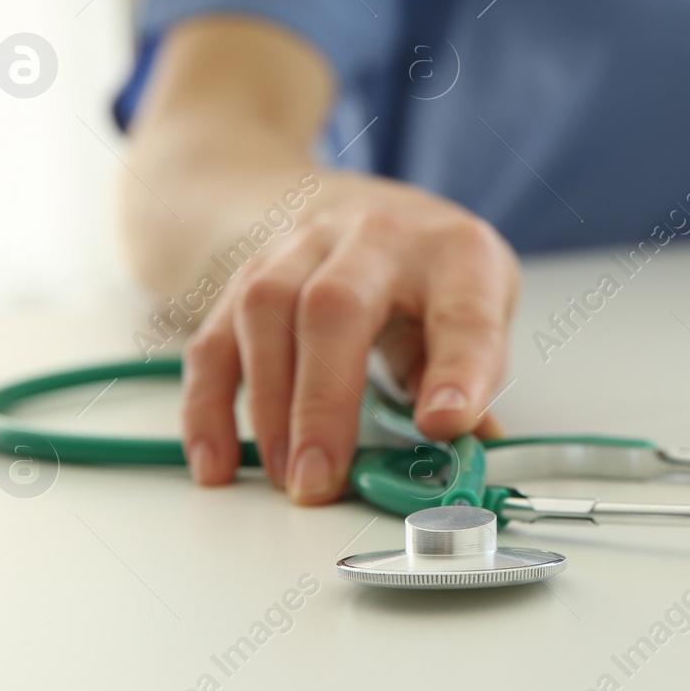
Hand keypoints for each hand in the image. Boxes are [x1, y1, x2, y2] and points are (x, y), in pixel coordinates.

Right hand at [181, 182, 518, 504]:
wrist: (371, 210)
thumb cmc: (434, 277)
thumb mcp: (479, 317)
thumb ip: (474, 388)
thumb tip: (469, 460)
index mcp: (456, 254)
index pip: (463, 312)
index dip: (458, 371)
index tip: (445, 425)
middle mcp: (378, 237)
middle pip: (335, 307)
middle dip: (323, 404)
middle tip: (320, 481)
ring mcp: (305, 247)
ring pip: (264, 310)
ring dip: (267, 405)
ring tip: (284, 474)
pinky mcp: (250, 274)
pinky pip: (214, 338)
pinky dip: (209, 406)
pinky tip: (219, 460)